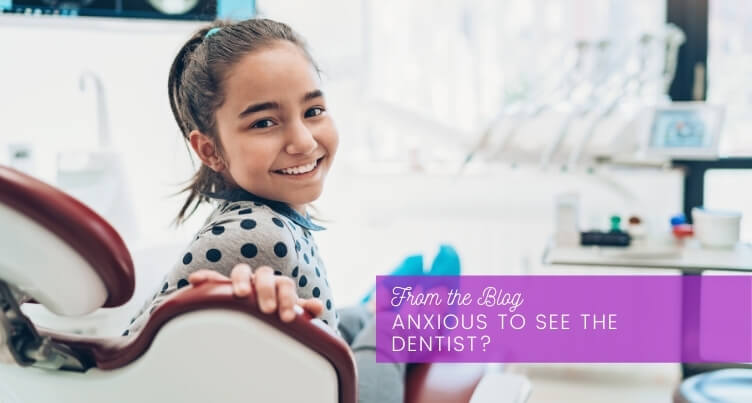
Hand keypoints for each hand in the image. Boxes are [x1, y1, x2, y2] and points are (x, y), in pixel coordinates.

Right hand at [188, 264, 323, 322]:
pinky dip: (206, 277)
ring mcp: (242, 282)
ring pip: (241, 271)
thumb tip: (317, 306)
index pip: (284, 284)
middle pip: (265, 275)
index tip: (286, 317)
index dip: (287, 298)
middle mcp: (259, 279)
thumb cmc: (273, 314)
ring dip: (241, 280)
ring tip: (241, 294)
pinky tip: (195, 280)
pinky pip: (213, 278)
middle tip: (268, 310)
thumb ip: (303, 309)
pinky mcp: (222, 287)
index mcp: (277, 285)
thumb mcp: (287, 313)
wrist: (256, 315)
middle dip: (267, 290)